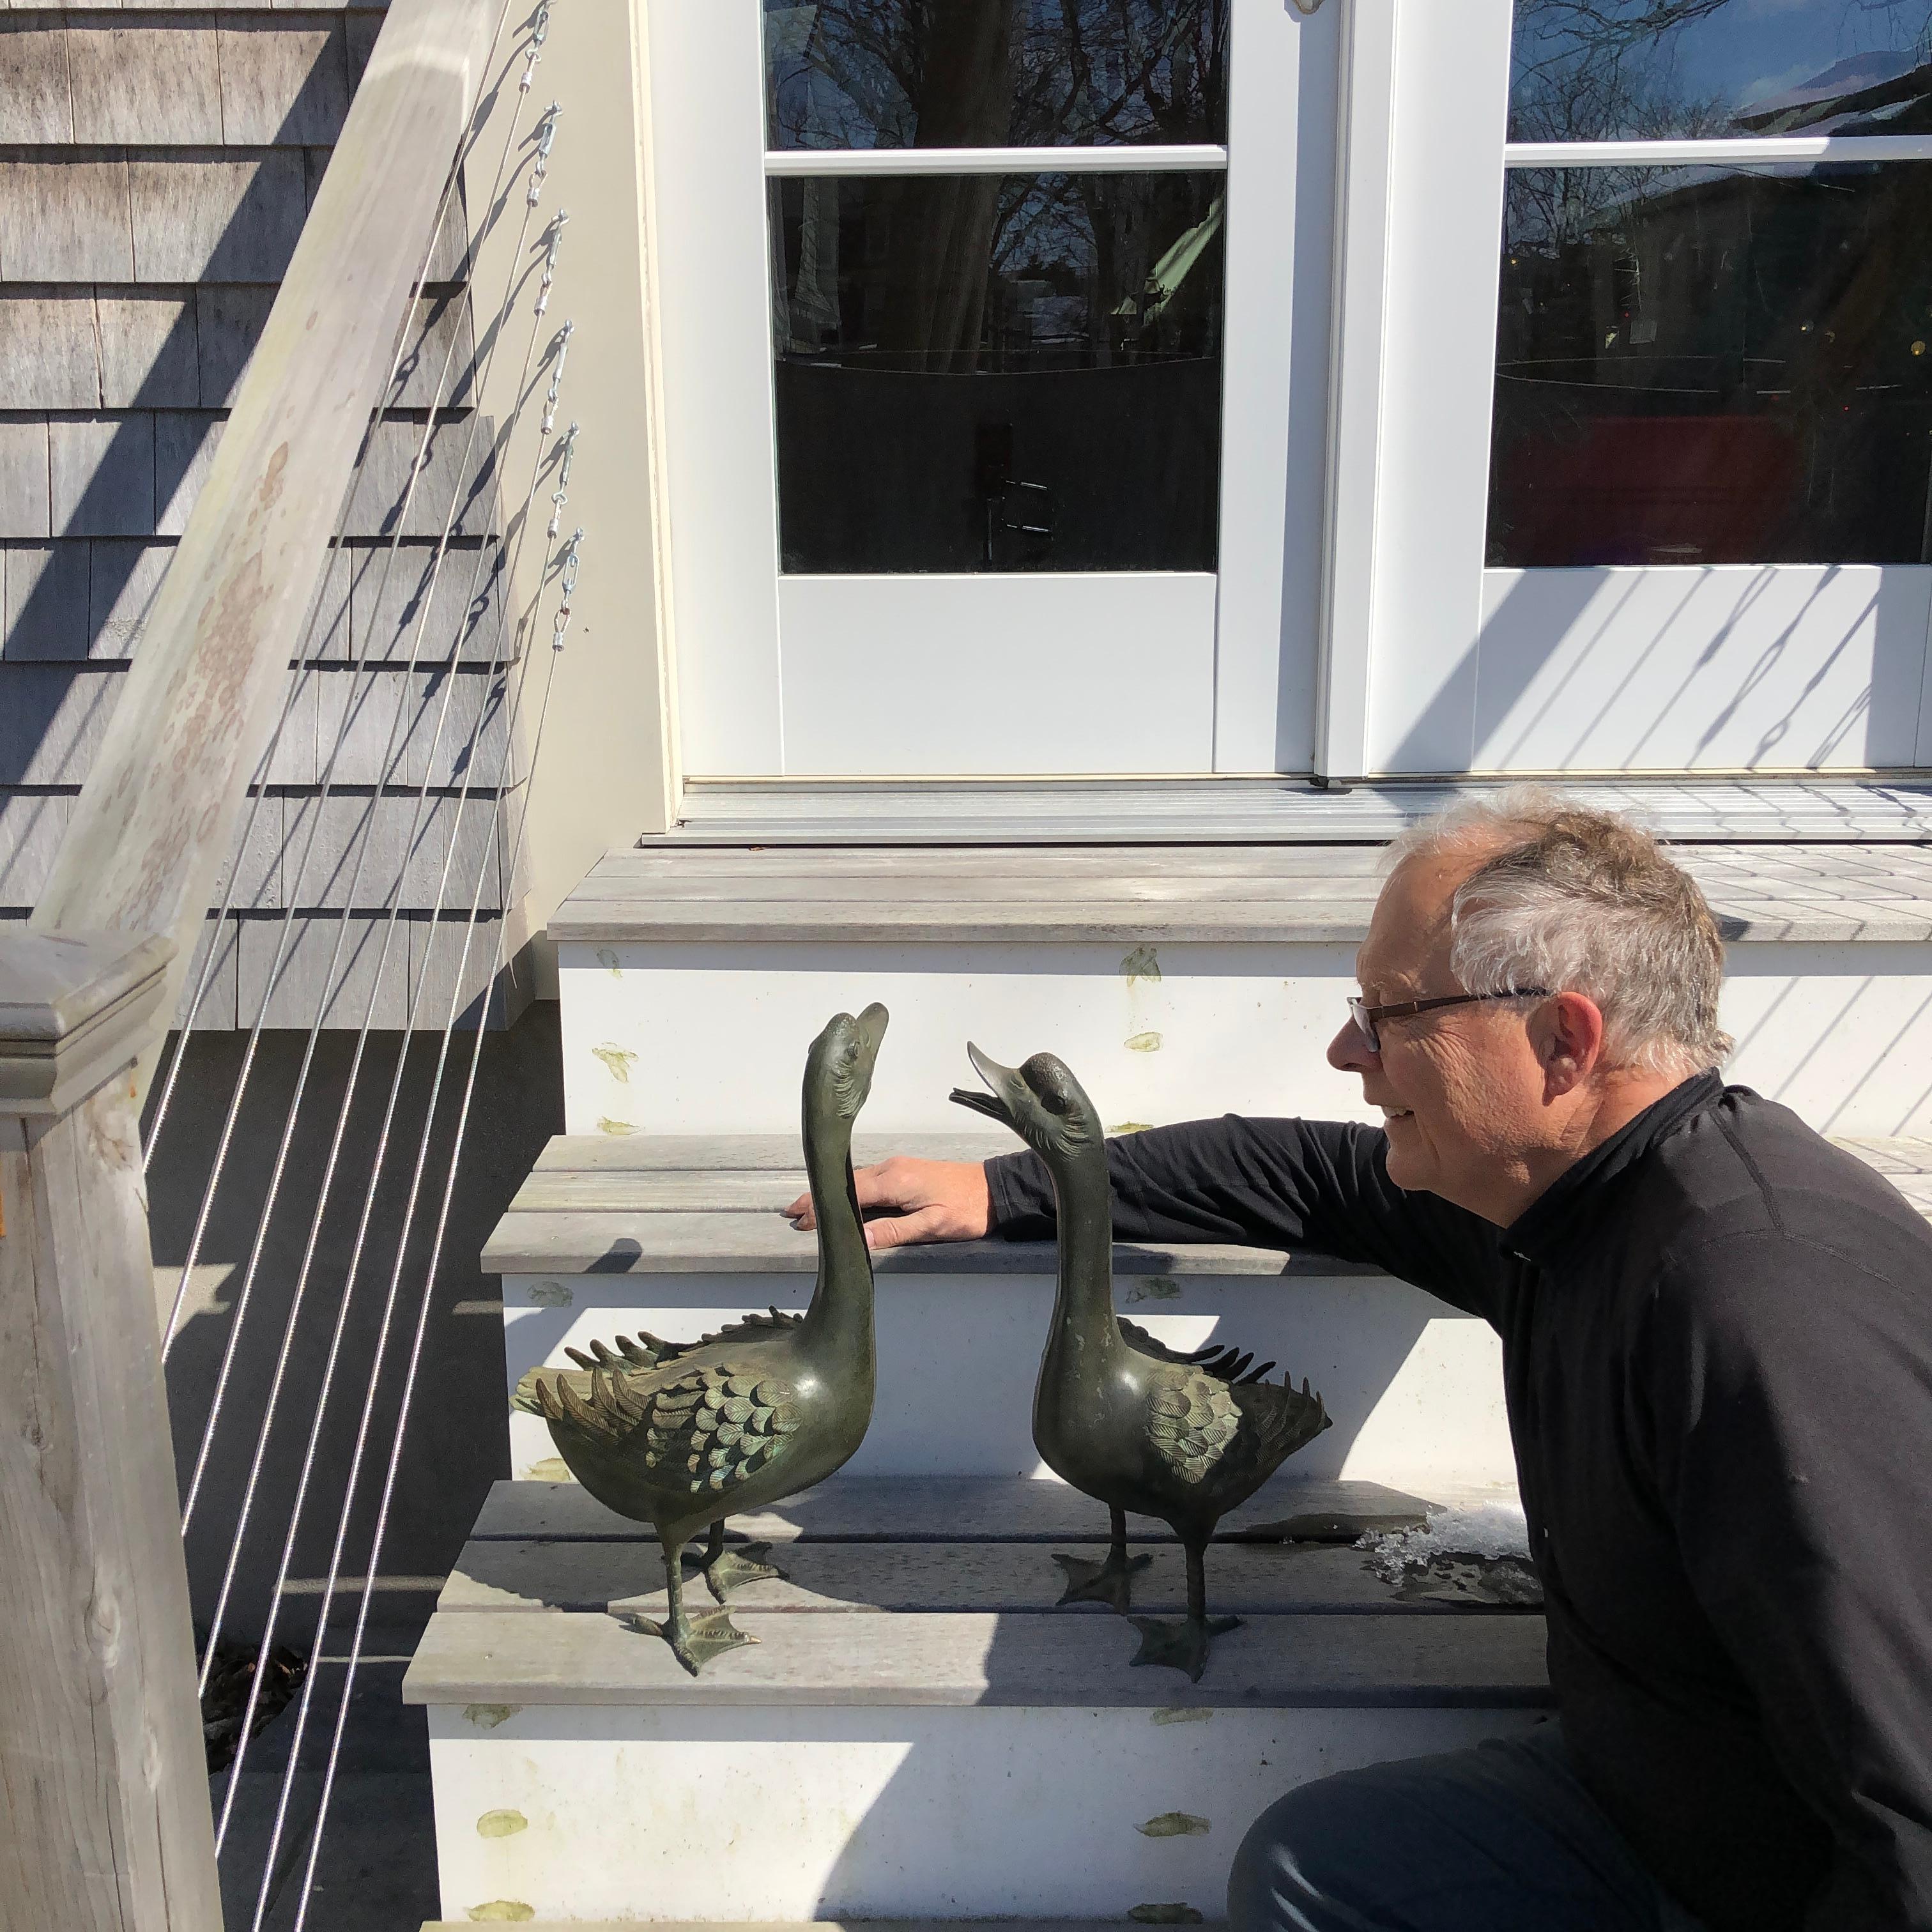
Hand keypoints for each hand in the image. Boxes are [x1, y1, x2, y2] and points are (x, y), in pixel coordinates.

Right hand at [783, 1157, 991, 1250]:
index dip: (822, 1206)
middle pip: (846, 1183)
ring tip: (809, 1208)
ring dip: (832, 1193)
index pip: (848, 1193)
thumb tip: (857, 1238)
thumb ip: (894, 1231)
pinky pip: (868, 1180)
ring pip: (855, 1180)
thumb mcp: (932, 1225)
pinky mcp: (905, 1171)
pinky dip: (849, 1190)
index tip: (799, 1219)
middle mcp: (891, 1168)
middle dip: (819, 1197)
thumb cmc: (967, 1209)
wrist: (994, 1189)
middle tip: (792, 1214)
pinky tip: (843, 1201)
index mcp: (894, 1181)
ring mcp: (898, 1167)